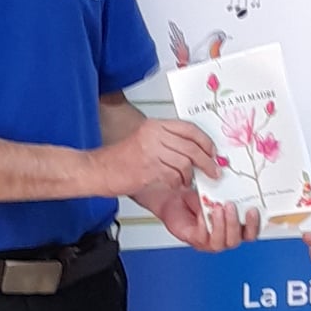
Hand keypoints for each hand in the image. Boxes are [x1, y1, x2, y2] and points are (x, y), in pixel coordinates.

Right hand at [87, 120, 216, 194]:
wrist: (97, 170)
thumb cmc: (118, 160)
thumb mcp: (144, 141)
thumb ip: (167, 142)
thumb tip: (192, 151)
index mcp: (154, 126)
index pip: (189, 129)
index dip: (205, 141)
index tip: (212, 152)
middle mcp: (154, 135)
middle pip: (192, 146)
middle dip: (207, 162)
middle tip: (213, 171)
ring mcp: (151, 150)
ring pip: (185, 162)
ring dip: (190, 175)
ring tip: (187, 181)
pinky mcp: (148, 168)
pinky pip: (174, 175)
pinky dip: (178, 183)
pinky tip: (174, 185)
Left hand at [149, 184, 260, 250]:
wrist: (175, 198)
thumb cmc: (197, 198)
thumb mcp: (216, 193)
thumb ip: (227, 193)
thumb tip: (234, 185)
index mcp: (234, 227)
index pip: (250, 233)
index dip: (254, 225)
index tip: (253, 210)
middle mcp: (223, 237)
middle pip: (236, 240)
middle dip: (235, 223)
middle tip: (231, 206)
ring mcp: (209, 242)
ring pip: (220, 242)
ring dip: (221, 225)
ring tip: (217, 208)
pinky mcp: (195, 240)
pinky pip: (203, 237)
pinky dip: (204, 224)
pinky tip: (203, 212)